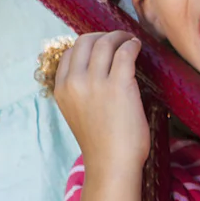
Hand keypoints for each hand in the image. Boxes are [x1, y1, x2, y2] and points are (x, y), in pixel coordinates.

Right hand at [51, 32, 148, 175]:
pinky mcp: (119, 85)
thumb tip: (94, 70)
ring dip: (120, 37)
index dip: (88, 44)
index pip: (70, 53)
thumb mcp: (77, 113)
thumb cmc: (101, 143)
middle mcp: (74, 82)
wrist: (111, 165)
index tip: (102, 46)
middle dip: (103, 36)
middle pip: (85, 41)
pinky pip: (125, 52)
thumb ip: (80, 91)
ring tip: (130, 41)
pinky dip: (132, 45)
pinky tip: (138, 47)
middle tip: (118, 39)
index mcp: (61, 89)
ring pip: (106, 43)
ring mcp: (95, 82)